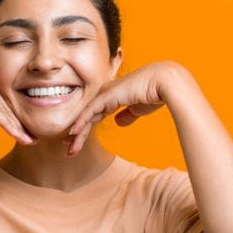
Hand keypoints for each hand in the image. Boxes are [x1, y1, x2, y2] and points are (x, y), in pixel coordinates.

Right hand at [0, 56, 36, 144]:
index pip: (5, 107)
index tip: (25, 133)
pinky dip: (9, 125)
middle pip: (11, 109)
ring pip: (8, 113)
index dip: (15, 121)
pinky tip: (18, 135)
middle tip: (36, 139)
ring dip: (19, 128)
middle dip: (23, 125)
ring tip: (31, 141)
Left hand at [66, 61, 182, 155]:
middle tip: (68, 149)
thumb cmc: (154, 93)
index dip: (85, 128)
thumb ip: (128, 115)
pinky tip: (73, 133)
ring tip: (69, 149)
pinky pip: (89, 112)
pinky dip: (81, 123)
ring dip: (77, 135)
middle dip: (77, 134)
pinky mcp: (106, 96)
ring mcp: (104, 94)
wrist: (164, 83)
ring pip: (86, 117)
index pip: (94, 115)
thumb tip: (119, 122)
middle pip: (87, 117)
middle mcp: (105, 94)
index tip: (76, 142)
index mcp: (113, 96)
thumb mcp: (138, 108)